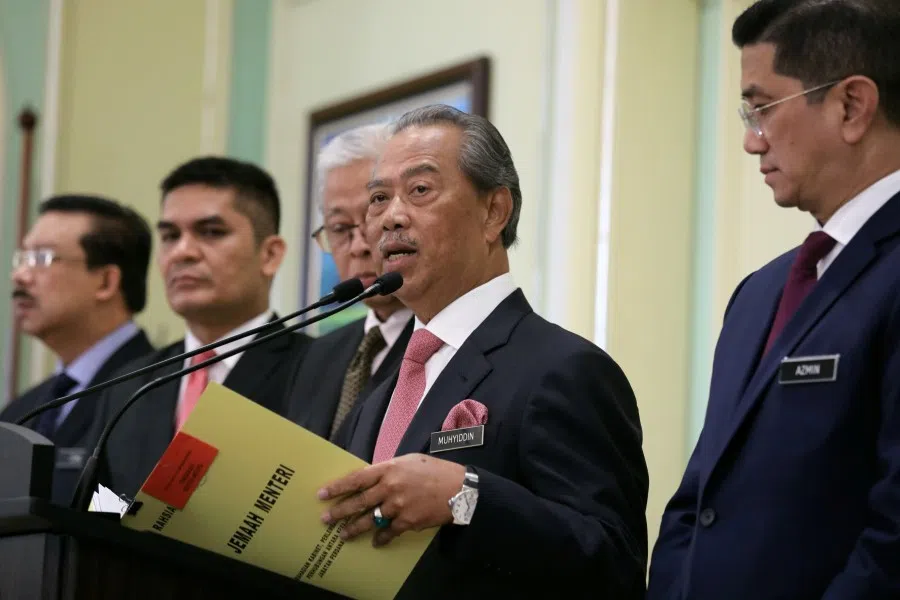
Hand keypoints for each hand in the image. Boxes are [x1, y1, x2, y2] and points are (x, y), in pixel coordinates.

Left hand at [318, 454, 465, 546]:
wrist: (459, 489)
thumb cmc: (434, 471)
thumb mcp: (409, 461)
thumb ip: (389, 470)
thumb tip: (372, 478)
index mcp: (389, 469)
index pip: (357, 479)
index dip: (337, 487)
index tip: (322, 494)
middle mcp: (390, 487)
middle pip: (358, 502)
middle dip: (339, 512)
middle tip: (325, 519)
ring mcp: (398, 506)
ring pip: (370, 520)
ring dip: (354, 528)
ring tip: (343, 534)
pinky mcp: (408, 521)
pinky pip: (389, 532)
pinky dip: (381, 537)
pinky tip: (375, 542)